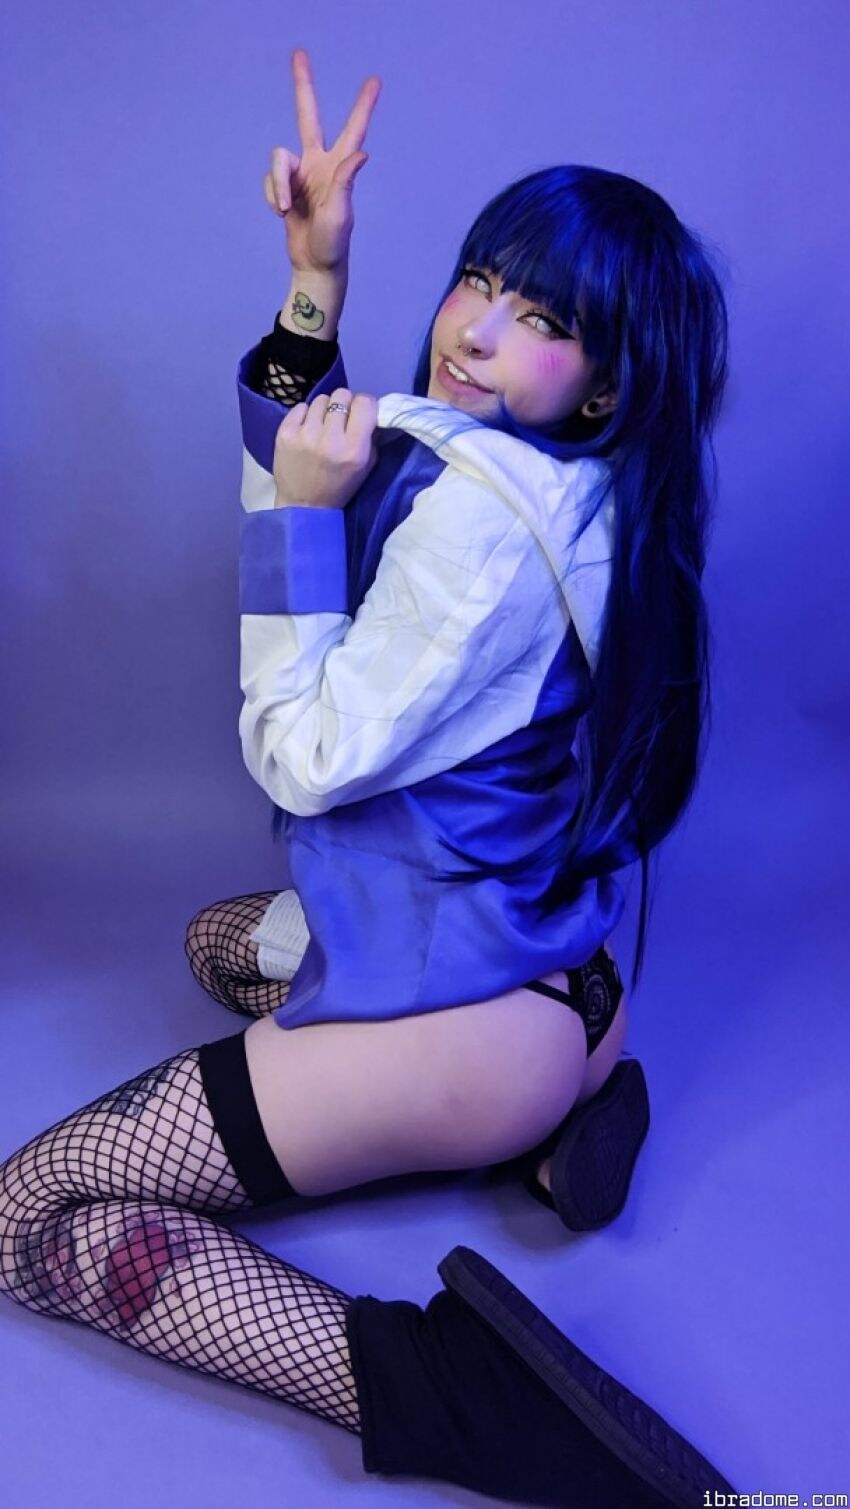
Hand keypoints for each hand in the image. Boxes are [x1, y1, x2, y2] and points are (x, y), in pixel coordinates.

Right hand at [263, 49, 381, 273]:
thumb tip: (362, 154)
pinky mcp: (284, 187)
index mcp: (338, 167)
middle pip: (307, 115)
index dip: (363, 106)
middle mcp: (320, 163)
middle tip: (299, 53)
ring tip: (283, 208)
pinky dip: (270, 194)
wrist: (313, 264)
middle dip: (303, 86)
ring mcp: (300, 174)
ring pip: (278, 159)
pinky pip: (269, 179)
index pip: (354, 130)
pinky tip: (281, 212)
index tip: (375, 80)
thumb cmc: (332, 242)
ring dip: (276, 183)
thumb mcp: (341, 213)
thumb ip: (346, 181)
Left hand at [273, 389, 379, 509]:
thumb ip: (371, 438)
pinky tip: (307, 431)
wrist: (303, 507)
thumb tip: (371, 411)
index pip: (365, 403)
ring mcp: (304, 434)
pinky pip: (301, 407)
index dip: (365, 405)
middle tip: (341, 420)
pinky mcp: (285, 433)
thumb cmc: (338, 488)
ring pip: (321, 399)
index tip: (361, 414)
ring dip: (325, 410)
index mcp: (353, 449)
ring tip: (322, 427)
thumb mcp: (365, 468)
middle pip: (342, 394)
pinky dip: (306, 416)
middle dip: (344, 405)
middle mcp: (329, 439)